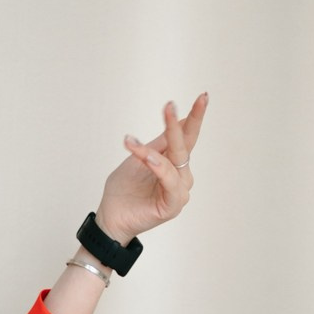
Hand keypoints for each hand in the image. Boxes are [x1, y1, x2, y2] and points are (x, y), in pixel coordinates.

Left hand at [95, 94, 207, 245]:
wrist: (110, 217)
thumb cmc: (123, 189)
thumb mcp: (139, 158)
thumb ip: (158, 144)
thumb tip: (177, 121)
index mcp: (174, 163)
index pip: (187, 137)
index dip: (194, 117)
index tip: (203, 96)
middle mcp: (180, 176)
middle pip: (185, 146)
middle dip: (183, 124)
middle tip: (171, 105)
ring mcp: (178, 192)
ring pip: (175, 163)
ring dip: (156, 150)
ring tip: (134, 142)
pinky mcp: (172, 206)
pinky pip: (169, 183)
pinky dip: (158, 168)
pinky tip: (148, 159)